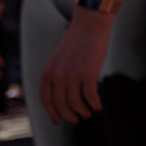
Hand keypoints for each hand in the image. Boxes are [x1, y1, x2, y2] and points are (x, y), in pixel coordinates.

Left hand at [40, 9, 112, 123]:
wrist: (90, 24)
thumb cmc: (77, 41)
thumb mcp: (59, 59)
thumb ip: (56, 75)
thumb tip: (61, 95)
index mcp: (47, 72)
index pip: (45, 100)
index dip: (52, 113)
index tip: (58, 121)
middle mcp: (57, 76)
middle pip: (60, 105)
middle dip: (68, 116)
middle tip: (76, 121)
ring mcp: (72, 75)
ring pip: (75, 104)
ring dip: (82, 112)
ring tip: (89, 114)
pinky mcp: (88, 73)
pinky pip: (90, 97)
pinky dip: (95, 105)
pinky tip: (99, 107)